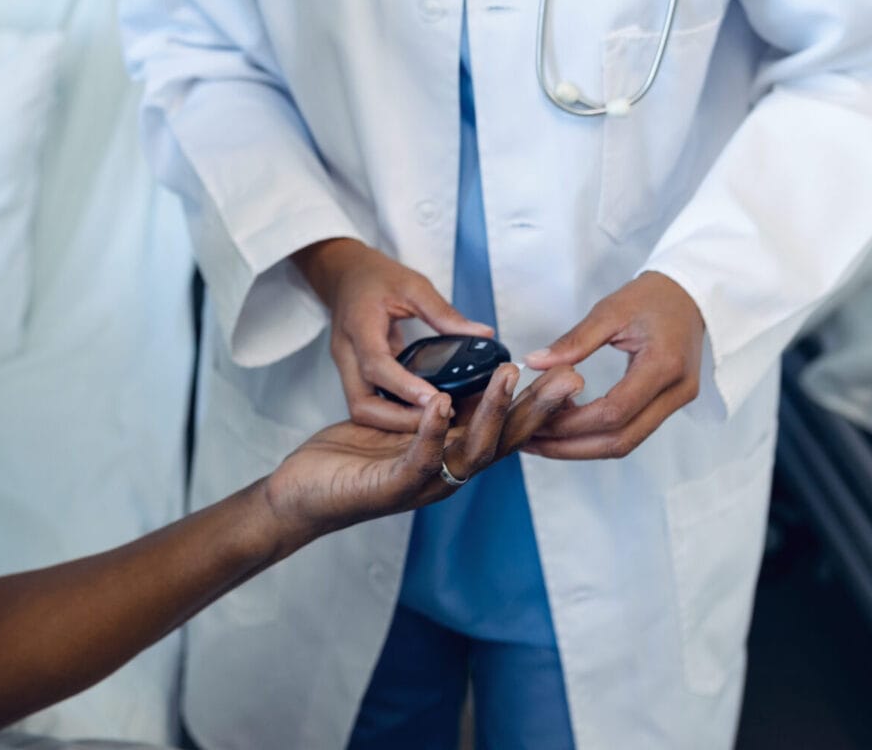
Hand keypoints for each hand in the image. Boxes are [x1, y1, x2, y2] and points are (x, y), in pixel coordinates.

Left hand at [262, 362, 582, 540]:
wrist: (301, 494)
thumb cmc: (350, 459)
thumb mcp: (402, 424)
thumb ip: (435, 407)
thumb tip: (466, 380)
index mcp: (452, 455)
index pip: (508, 430)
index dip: (540, 407)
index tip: (570, 376)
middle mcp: (447, 474)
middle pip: (505, 441)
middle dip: (537, 409)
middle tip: (568, 378)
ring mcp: (422, 485)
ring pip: (471, 451)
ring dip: (493, 413)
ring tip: (509, 377)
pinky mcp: (389, 489)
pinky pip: (419, 460)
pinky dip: (432, 432)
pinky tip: (441, 404)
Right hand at [292, 238, 494, 432]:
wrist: (343, 273)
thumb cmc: (375, 276)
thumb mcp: (413, 285)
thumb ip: (445, 313)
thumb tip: (483, 334)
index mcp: (359, 326)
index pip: (376, 364)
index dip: (404, 387)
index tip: (435, 399)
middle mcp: (347, 353)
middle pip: (362, 403)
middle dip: (397, 420)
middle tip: (437, 421)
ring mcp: (347, 367)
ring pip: (362, 410)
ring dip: (394, 422)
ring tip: (432, 422)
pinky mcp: (354, 375)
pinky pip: (369, 403)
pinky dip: (392, 414)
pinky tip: (420, 413)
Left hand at [522, 271, 704, 460]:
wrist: (689, 295)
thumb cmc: (651, 297)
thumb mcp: (610, 311)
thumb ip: (573, 341)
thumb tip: (533, 363)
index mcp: (663, 365)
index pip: (614, 411)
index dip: (573, 422)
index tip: (537, 420)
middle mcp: (676, 391)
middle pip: (621, 440)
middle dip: (572, 447)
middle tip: (531, 441)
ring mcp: (677, 401)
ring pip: (626, 443)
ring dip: (582, 446)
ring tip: (542, 439)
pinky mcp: (670, 404)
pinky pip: (632, 431)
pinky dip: (598, 435)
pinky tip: (568, 425)